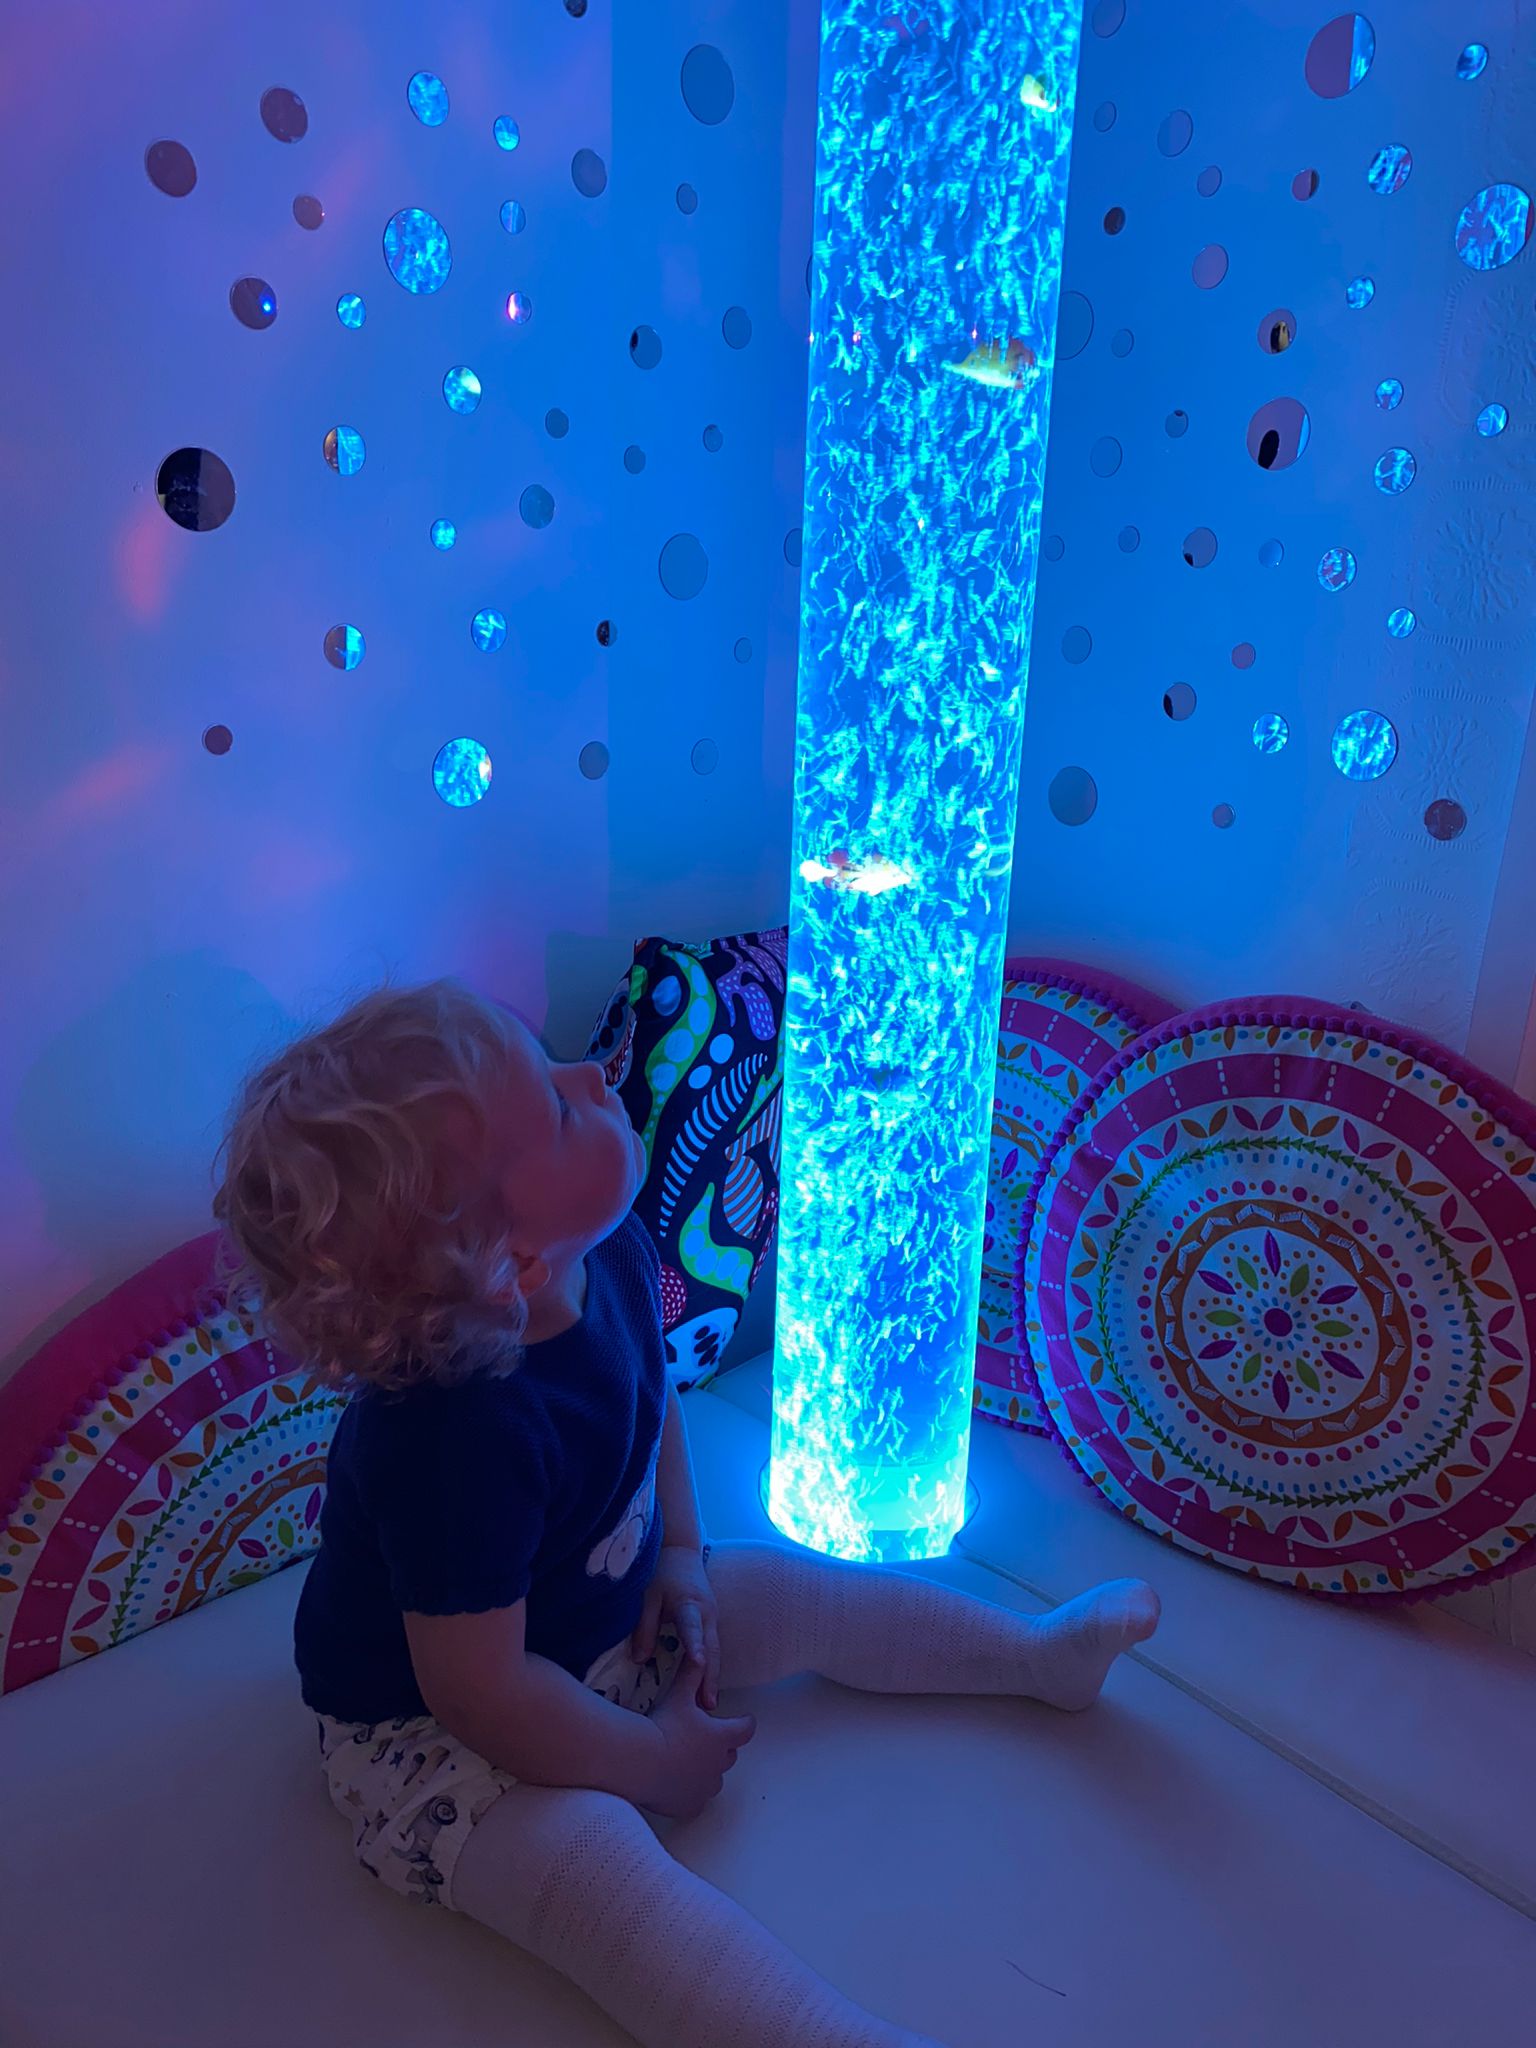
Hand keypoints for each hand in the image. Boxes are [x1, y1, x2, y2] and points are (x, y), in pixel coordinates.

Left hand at [632, 1544, 721, 1708]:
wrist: (681, 1552)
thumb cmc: (662, 1572)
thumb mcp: (648, 1595)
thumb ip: (644, 1626)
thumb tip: (639, 1661)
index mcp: (690, 1604)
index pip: (692, 1628)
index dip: (694, 1646)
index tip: (698, 1664)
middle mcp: (707, 1614)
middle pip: (711, 1649)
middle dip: (710, 1678)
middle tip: (708, 1706)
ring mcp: (713, 1618)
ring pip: (715, 1652)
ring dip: (712, 1677)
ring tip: (709, 1705)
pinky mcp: (710, 1622)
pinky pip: (712, 1648)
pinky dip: (710, 1668)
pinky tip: (705, 1688)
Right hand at [644, 1653, 756, 1821]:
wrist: (640, 1762)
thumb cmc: (664, 1726)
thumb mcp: (679, 1695)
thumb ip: (691, 1673)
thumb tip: (700, 1651)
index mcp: (721, 1737)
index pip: (745, 1729)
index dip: (745, 1723)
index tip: (744, 1720)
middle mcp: (718, 1764)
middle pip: (730, 1754)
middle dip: (721, 1746)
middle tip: (703, 1738)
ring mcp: (705, 1788)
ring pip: (714, 1779)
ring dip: (707, 1770)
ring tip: (687, 1761)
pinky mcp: (690, 1806)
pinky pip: (696, 1800)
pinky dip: (690, 1792)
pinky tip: (677, 1785)